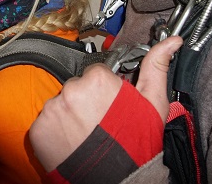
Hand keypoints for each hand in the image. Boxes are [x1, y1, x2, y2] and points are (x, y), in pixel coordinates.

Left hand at [29, 36, 182, 171]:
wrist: (118, 180)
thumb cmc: (136, 142)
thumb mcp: (153, 102)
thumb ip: (157, 66)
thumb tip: (172, 41)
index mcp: (99, 78)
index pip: (96, 74)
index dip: (105, 91)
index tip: (111, 107)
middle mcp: (73, 88)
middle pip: (77, 87)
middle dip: (86, 101)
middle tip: (99, 123)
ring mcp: (54, 108)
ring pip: (61, 103)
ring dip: (70, 115)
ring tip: (85, 134)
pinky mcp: (39, 128)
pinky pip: (46, 122)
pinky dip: (55, 131)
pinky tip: (71, 142)